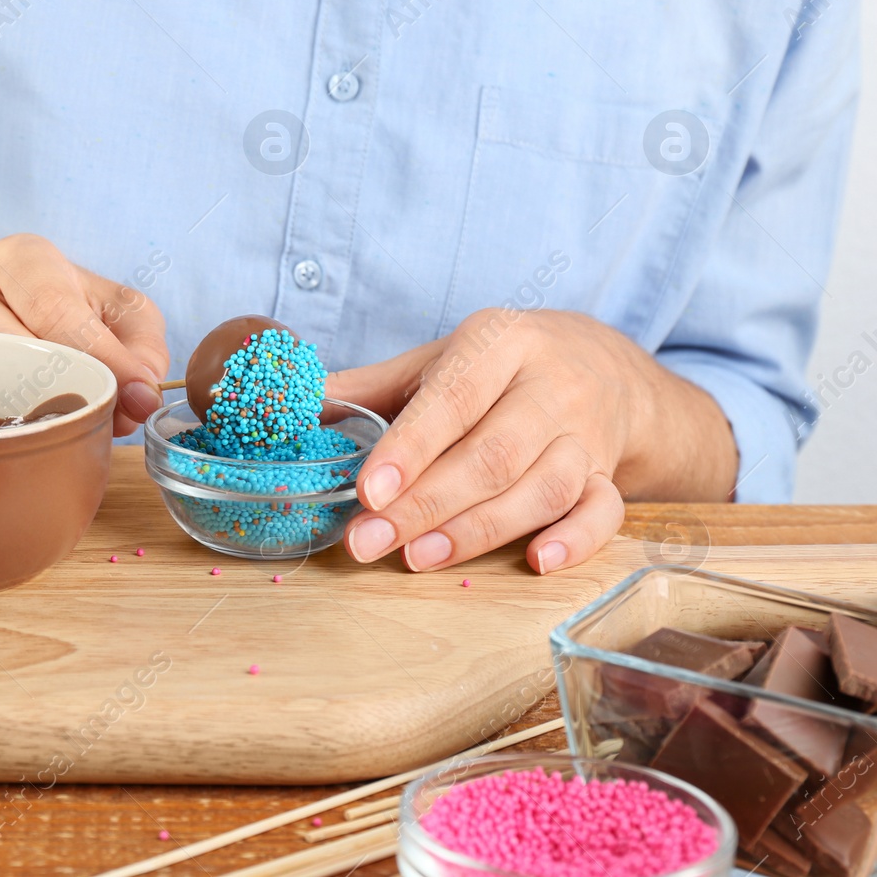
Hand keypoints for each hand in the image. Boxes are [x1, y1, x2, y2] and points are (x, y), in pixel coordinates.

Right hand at [0, 234, 167, 434]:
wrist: (1, 306)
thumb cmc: (69, 307)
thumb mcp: (117, 309)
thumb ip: (142, 345)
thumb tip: (142, 396)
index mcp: (21, 258)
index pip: (55, 309)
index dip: (100, 357)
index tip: (136, 398)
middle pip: (16, 347)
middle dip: (70, 387)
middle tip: (110, 417)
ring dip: (41, 411)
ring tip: (78, 423)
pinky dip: (14, 423)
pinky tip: (40, 429)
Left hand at [325, 309, 736, 574]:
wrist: (602, 365)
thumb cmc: (499, 367)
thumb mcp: (437, 359)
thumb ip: (369, 385)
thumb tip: (292, 404)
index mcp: (500, 342)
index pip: (453, 398)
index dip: (409, 448)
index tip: (367, 491)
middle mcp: (551, 386)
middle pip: (492, 454)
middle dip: (425, 505)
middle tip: (369, 542)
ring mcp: (587, 434)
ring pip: (542, 487)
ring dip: (479, 530)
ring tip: (419, 558)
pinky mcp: (612, 475)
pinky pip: (604, 512)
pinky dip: (574, 539)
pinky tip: (534, 562)